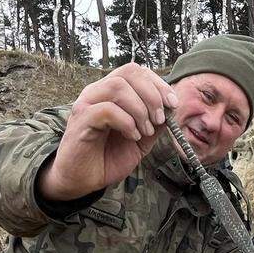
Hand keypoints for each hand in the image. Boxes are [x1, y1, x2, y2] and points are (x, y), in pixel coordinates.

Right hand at [39, 63, 178, 200]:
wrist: (84, 181)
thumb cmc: (108, 157)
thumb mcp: (141, 139)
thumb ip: (154, 122)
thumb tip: (171, 108)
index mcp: (111, 92)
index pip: (136, 71)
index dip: (158, 84)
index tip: (172, 104)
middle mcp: (97, 92)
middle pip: (129, 71)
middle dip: (152, 94)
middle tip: (159, 120)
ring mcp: (87, 103)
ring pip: (118, 86)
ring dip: (139, 109)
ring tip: (145, 131)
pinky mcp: (81, 119)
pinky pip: (107, 109)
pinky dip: (126, 122)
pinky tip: (132, 137)